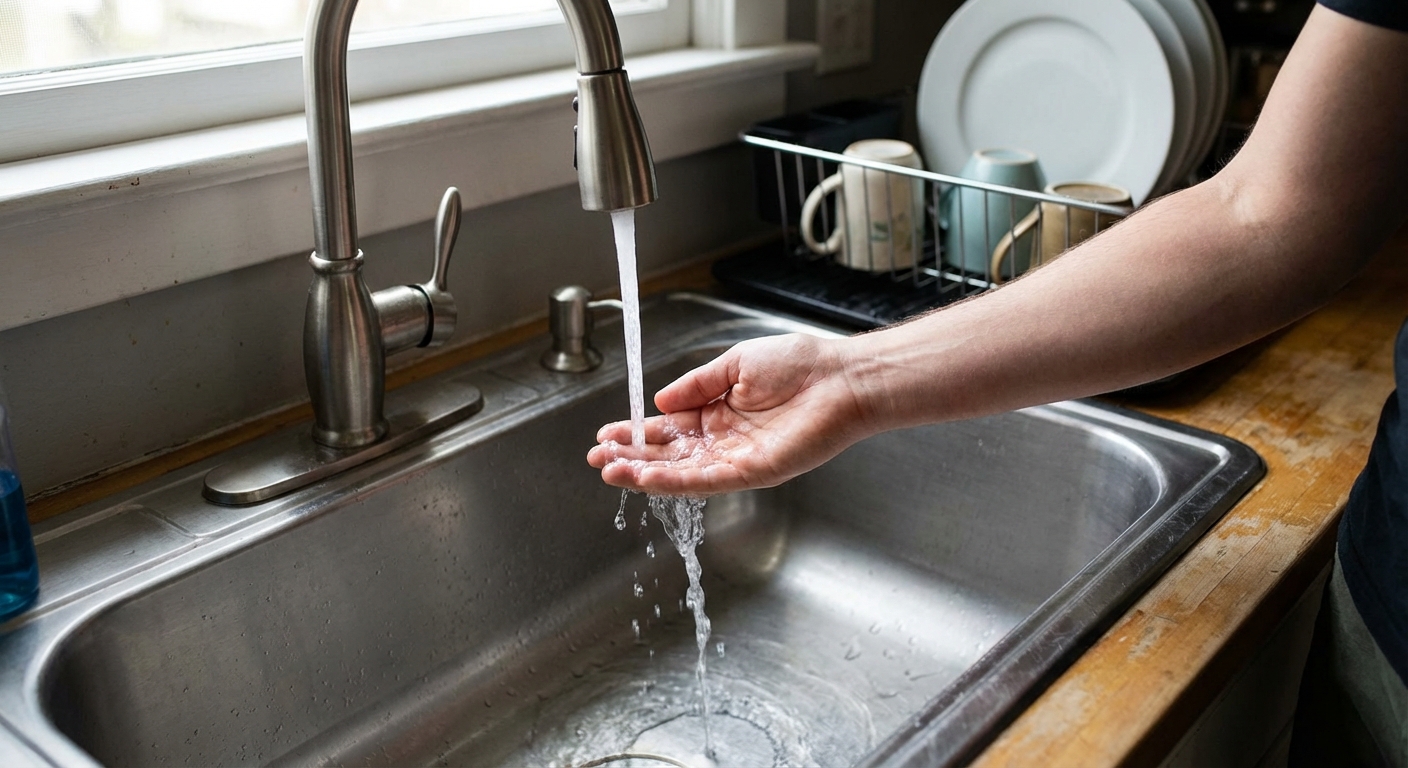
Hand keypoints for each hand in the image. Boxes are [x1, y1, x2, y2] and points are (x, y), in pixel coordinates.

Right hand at [586, 333, 875, 495]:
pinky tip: (646, 478)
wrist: (841, 379)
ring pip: (682, 471)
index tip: (607, 434)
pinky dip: (674, 481)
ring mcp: (738, 458)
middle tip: (597, 458)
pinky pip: (707, 480)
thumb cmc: (801, 365)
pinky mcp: (754, 472)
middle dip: (631, 456)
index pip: (669, 426)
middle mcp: (725, 439)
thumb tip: (659, 398)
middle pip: (669, 453)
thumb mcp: (735, 364)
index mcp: (719, 410)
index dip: (637, 432)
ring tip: (610, 472)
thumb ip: (697, 384)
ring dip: (644, 473)